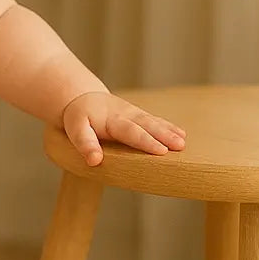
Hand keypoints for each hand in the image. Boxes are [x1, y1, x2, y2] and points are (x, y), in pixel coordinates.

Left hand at [61, 91, 185, 166]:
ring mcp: (134, 113)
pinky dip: (168, 126)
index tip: (161, 151)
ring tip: (183, 142)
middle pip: (147, 125)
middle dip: (164, 135)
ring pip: (153, 122)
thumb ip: (85, 144)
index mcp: (111, 120)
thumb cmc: (79, 118)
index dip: (146, 141)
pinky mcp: (139, 115)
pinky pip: (155, 120)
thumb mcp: (76, 129)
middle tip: (179, 146)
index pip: (130, 132)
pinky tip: (182, 134)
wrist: (83, 98)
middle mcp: (126, 115)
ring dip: (169, 131)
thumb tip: (94, 161)